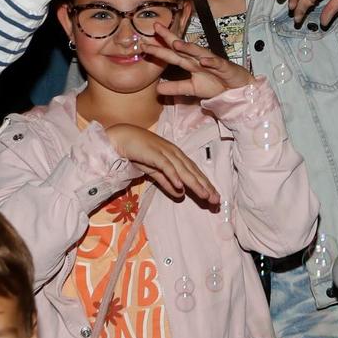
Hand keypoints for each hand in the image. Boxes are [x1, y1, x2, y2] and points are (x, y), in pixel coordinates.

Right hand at [103, 123, 218, 208]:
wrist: (122, 138)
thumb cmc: (139, 153)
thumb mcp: (155, 172)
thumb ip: (167, 182)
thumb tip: (180, 194)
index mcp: (176, 157)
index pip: (194, 172)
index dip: (205, 185)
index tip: (214, 199)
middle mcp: (175, 153)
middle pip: (193, 172)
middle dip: (205, 186)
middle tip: (216, 200)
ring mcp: (165, 152)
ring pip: (183, 170)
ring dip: (194, 183)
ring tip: (204, 195)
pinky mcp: (154, 154)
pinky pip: (166, 166)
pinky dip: (173, 175)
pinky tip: (180, 186)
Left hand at [141, 25, 256, 100]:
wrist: (237, 89)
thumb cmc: (216, 84)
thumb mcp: (192, 89)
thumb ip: (176, 87)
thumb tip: (157, 89)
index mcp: (190, 63)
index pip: (172, 55)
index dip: (158, 50)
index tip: (143, 44)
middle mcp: (199, 60)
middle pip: (182, 48)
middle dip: (169, 38)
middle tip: (156, 27)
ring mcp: (212, 63)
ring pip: (199, 53)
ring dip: (188, 48)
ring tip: (176, 44)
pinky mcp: (225, 68)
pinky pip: (217, 64)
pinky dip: (211, 62)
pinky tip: (203, 61)